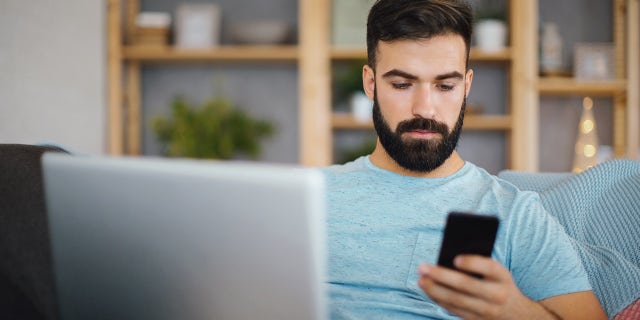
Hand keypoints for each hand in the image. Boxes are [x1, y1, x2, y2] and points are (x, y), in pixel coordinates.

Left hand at [417, 255, 556, 319]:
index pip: (489, 268)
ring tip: (420, 279)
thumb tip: (447, 257)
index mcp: (503, 276)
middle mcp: (497, 295)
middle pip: (466, 285)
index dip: (473, 263)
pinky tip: (428, 290)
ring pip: (456, 300)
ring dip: (435, 290)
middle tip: (422, 267)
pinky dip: (439, 299)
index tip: (455, 258)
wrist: (517, 314)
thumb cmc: (498, 283)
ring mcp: (487, 311)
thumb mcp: (497, 272)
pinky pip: (454, 310)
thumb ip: (478, 263)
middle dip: (441, 276)